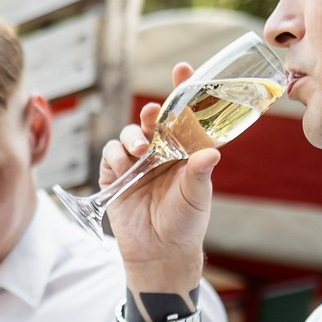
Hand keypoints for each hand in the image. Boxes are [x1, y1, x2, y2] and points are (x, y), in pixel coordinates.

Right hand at [102, 60, 216, 294]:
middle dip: (152, 113)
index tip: (183, 69)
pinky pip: (110, 155)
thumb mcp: (196, 198)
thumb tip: (211, 152)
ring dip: (133, 136)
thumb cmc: (184, 224)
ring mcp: (136, 163)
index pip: (185, 115)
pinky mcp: (114, 176)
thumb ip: (200, 174)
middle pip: (153, 120)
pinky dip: (115, 157)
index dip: (183, 91)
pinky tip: (123, 170)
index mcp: (185, 151)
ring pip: (129, 134)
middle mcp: (161, 152)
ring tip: (140, 152)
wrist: (158, 253)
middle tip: (154, 116)